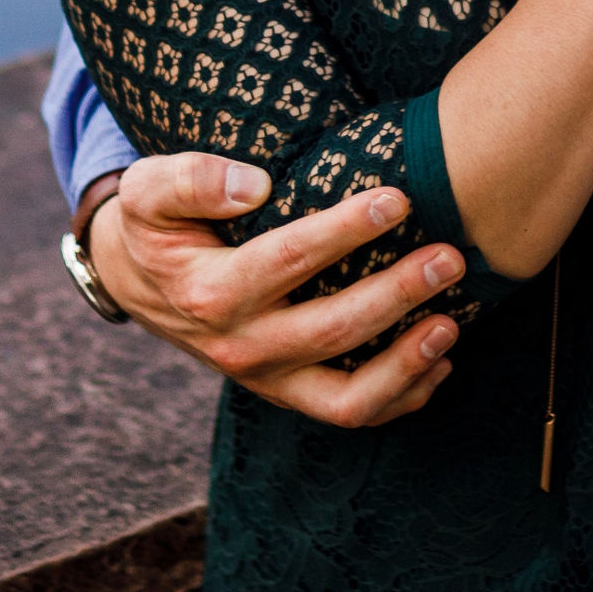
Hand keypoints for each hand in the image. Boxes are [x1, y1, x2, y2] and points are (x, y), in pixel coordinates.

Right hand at [82, 153, 466, 425]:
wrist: (140, 285)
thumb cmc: (158, 227)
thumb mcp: (149, 190)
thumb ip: (190, 180)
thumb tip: (254, 185)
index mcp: (211, 293)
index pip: (288, 261)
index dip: (345, 230)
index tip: (397, 199)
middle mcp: (242, 346)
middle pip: (332, 330)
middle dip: (398, 293)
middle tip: (449, 256)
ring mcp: (268, 378)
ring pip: (347, 397)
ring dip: (407, 363)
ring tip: (452, 321)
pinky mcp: (288, 392)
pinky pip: (350, 412)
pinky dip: (402, 394)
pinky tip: (441, 359)